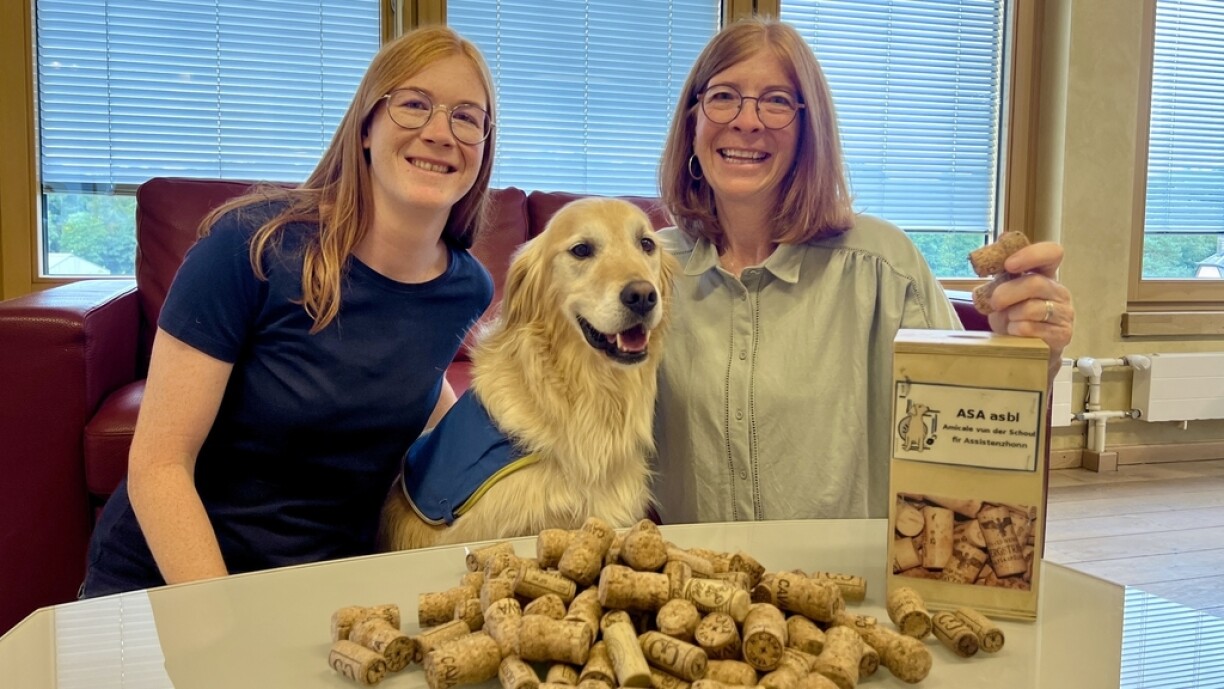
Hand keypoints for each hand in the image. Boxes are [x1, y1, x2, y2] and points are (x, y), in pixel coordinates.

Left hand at [986, 241, 1073, 363]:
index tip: (1009, 265)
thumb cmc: (1012, 316)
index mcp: (1046, 275)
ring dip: (1011, 315)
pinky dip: (1015, 329)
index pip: (1052, 253)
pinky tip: (1015, 332)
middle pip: (1036, 283)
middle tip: (994, 303)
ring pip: (1032, 308)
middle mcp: (1059, 291)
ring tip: (1009, 320)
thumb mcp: (1003, 294)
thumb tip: (984, 267)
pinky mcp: (1062, 334)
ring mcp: (1064, 313)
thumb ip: (999, 278)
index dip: (1031, 255)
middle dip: (1007, 293)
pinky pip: (1031, 328)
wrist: (1022, 348)